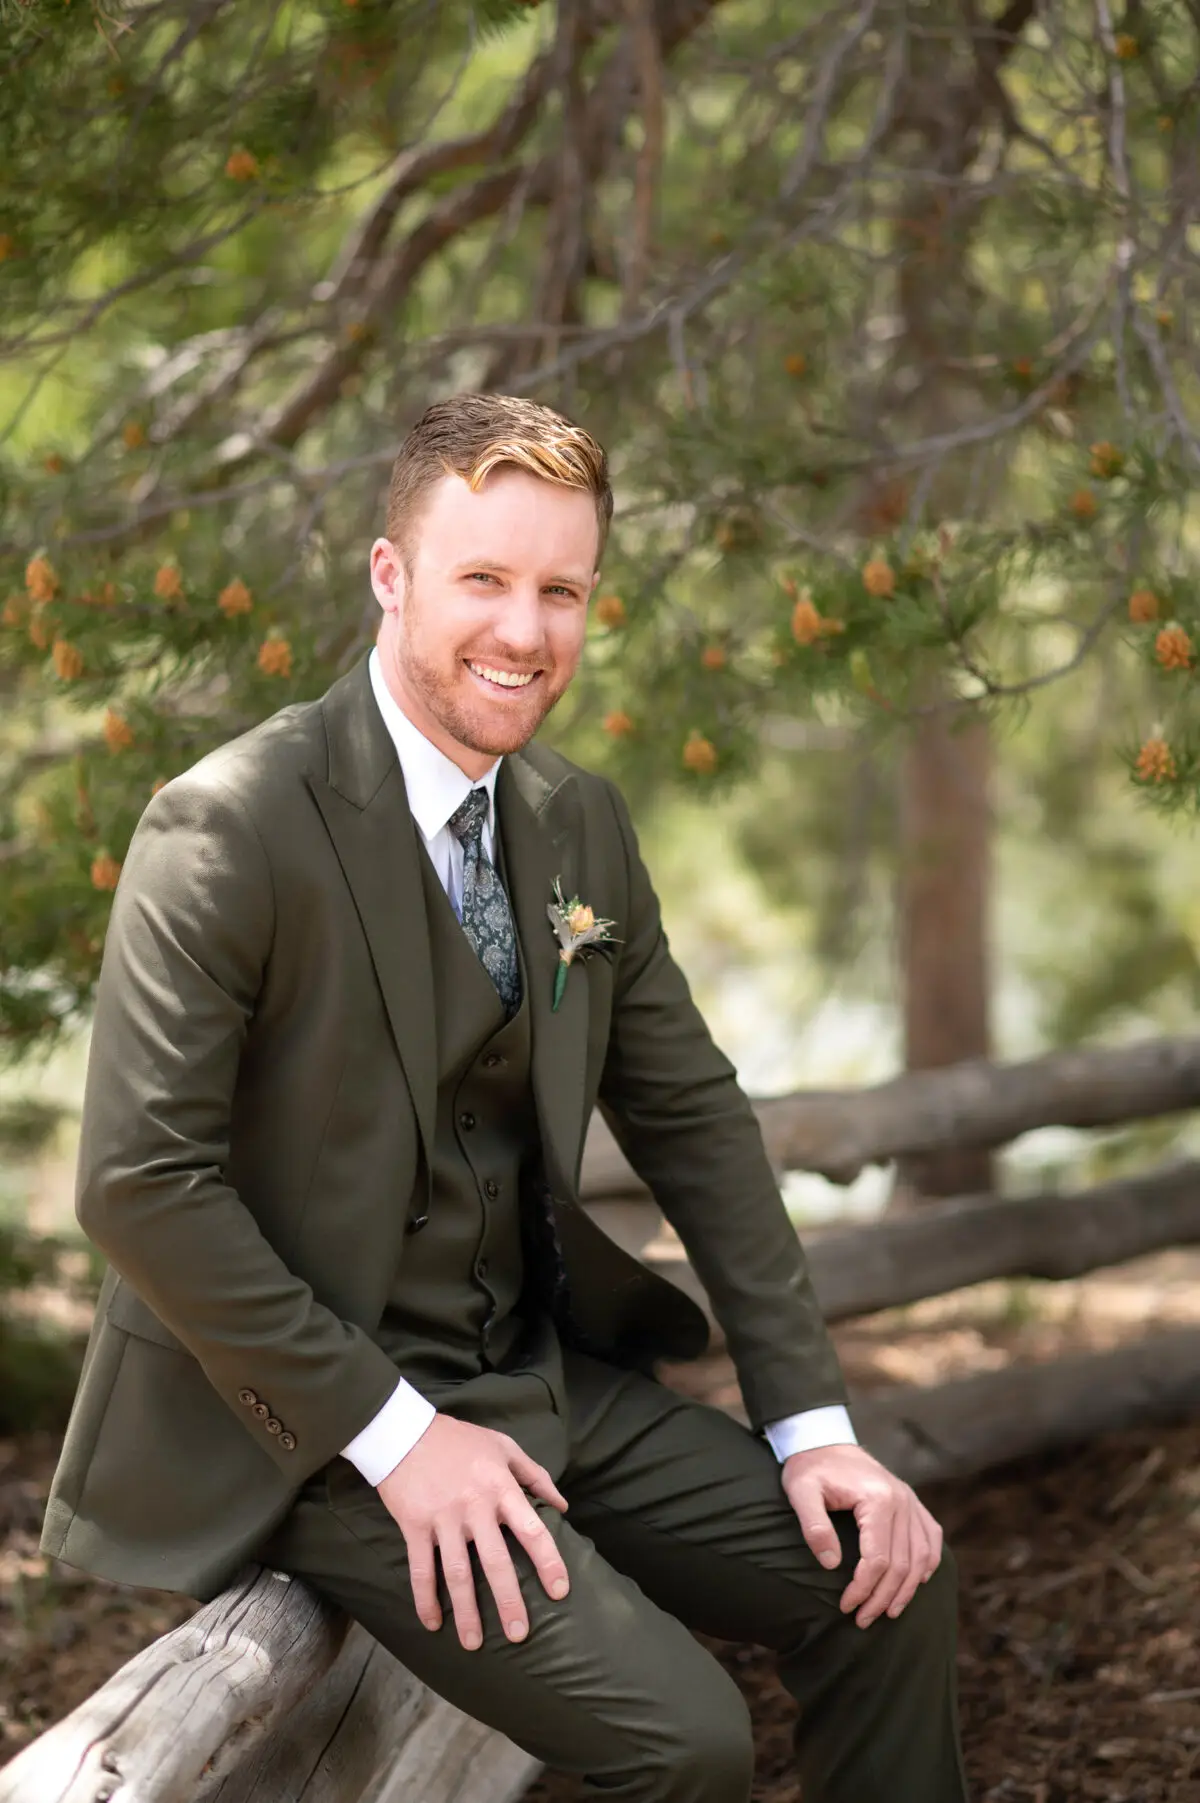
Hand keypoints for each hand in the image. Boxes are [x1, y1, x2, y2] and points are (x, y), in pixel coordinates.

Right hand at [376, 1414, 570, 1650]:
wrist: (405, 1432)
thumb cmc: (459, 1440)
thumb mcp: (503, 1446)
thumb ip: (535, 1475)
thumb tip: (562, 1506)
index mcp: (500, 1487)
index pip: (531, 1529)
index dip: (548, 1561)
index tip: (560, 1591)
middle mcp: (474, 1507)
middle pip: (495, 1561)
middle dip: (509, 1601)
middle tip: (520, 1635)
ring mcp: (443, 1519)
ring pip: (457, 1573)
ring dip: (466, 1611)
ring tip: (474, 1644)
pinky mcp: (414, 1526)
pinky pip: (421, 1568)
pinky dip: (425, 1598)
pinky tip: (432, 1623)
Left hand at [782, 1443, 942, 1628]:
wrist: (823, 1440)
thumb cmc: (809, 1468)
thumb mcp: (800, 1492)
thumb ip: (814, 1526)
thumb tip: (831, 1565)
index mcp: (877, 1499)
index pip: (877, 1559)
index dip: (863, 1588)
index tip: (846, 1607)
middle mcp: (901, 1500)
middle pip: (901, 1563)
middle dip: (882, 1597)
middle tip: (863, 1620)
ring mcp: (910, 1500)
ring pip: (921, 1556)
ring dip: (908, 1589)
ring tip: (889, 1611)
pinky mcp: (911, 1501)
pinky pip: (931, 1536)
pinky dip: (928, 1562)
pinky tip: (918, 1581)